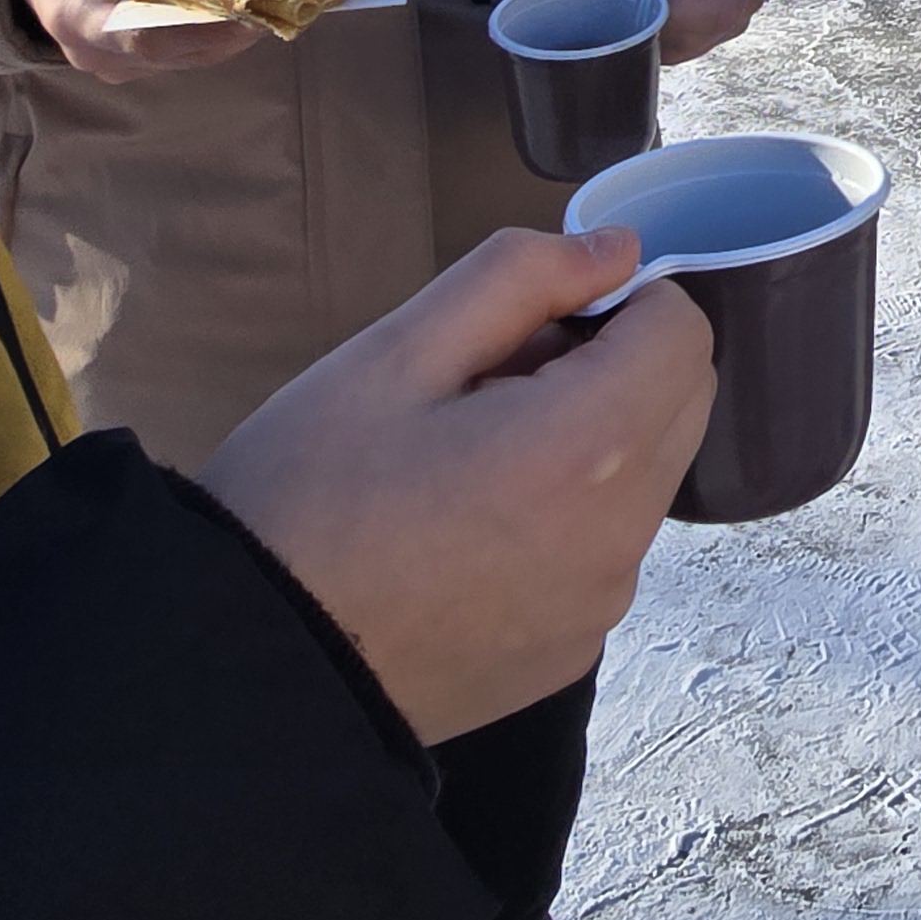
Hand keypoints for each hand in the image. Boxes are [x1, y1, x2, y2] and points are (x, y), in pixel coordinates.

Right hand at [8, 0, 263, 80]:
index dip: (197, 27)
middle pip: (174, 51)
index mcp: (74, 15)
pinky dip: (221, 28)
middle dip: (230, 26)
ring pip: (188, 56)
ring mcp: (118, 63)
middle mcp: (94, 53)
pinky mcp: (140, 61)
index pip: (139, 37)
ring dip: (233, 28)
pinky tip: (252, 0)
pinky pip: (188, 50)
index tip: (247, 5)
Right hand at [199, 226, 715, 746]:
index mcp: (591, 448)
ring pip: (648, 475)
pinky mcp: (573, 655)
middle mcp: (622, 534)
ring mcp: (602, 605)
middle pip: (682, 400)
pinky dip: (569, 517)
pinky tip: (466, 532)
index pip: (683, 330)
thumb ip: (523, 276)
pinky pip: (607, 549)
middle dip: (614, 366)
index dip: (616, 304)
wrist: (237, 669)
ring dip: (593, 442)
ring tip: (467, 461)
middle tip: (490, 384)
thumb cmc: (304, 496)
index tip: (529, 327)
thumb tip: (619, 250)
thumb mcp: (396, 351)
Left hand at [636, 0, 768, 65]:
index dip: (675, 9)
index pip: (716, 13)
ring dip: (651, 20)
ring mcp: (730, 19)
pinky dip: (652, 26)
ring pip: (683, 47)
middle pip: (698, 36)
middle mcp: (745, 0)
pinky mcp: (710, 29)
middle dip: (656, 14)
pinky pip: (676, 46)